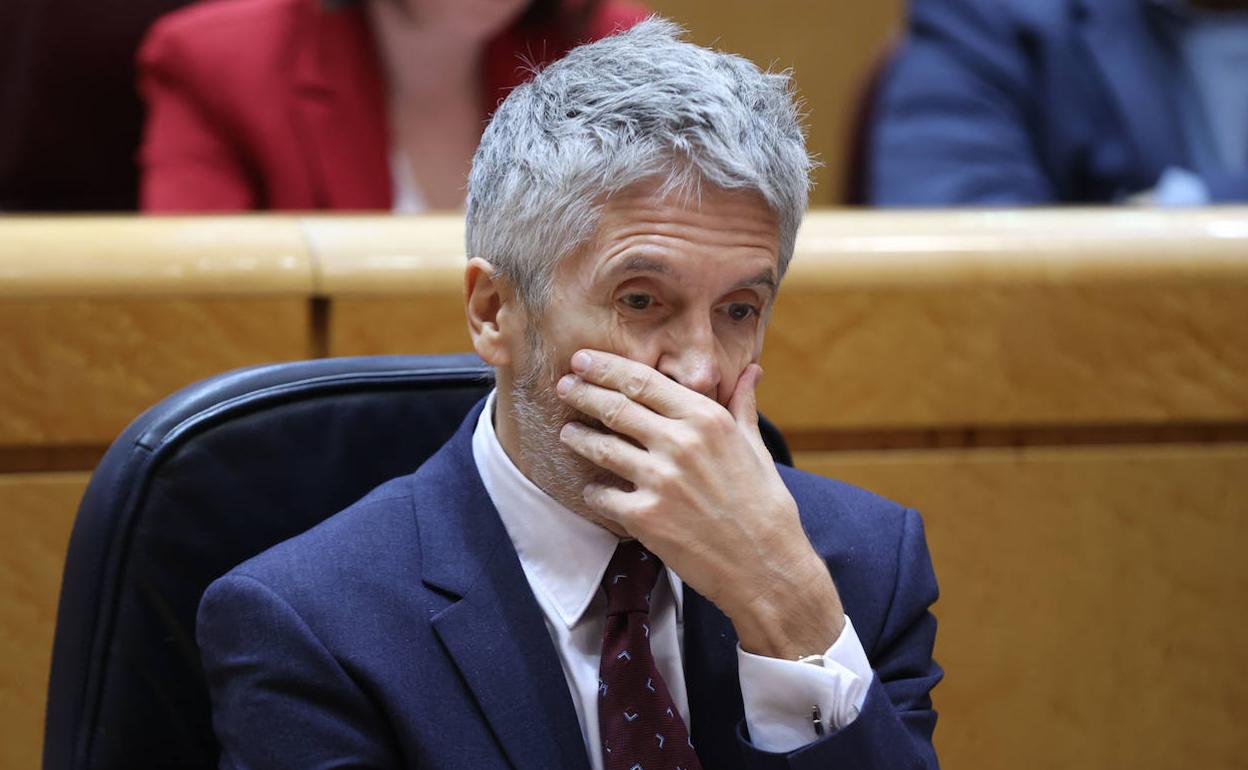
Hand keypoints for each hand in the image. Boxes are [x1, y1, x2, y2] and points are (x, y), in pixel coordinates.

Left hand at [555, 349, 844, 657]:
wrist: (766, 566)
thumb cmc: (764, 505)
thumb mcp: (756, 448)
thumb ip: (742, 406)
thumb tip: (751, 370)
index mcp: (707, 419)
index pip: (644, 381)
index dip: (606, 368)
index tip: (583, 359)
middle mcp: (680, 443)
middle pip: (615, 407)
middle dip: (582, 392)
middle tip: (563, 385)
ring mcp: (659, 481)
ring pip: (601, 447)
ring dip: (578, 437)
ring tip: (568, 432)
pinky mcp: (644, 518)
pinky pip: (602, 495)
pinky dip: (593, 491)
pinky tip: (591, 488)